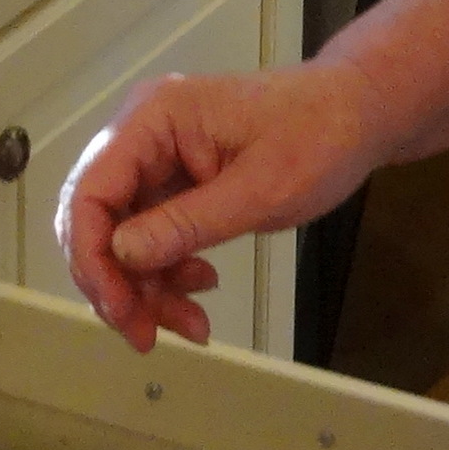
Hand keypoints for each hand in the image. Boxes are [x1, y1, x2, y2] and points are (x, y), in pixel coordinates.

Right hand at [56, 64, 381, 349]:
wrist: (357, 115)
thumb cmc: (320, 137)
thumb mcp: (260, 190)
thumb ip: (187, 223)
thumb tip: (121, 255)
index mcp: (154, 118)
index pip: (91, 190)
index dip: (93, 258)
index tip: (121, 311)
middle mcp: (143, 134)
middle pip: (97, 219)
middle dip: (117, 283)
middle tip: (147, 334)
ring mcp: (158, 158)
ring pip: (122, 236)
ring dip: (146, 287)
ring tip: (192, 325)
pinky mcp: (175, 182)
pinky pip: (152, 235)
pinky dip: (168, 272)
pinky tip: (200, 290)